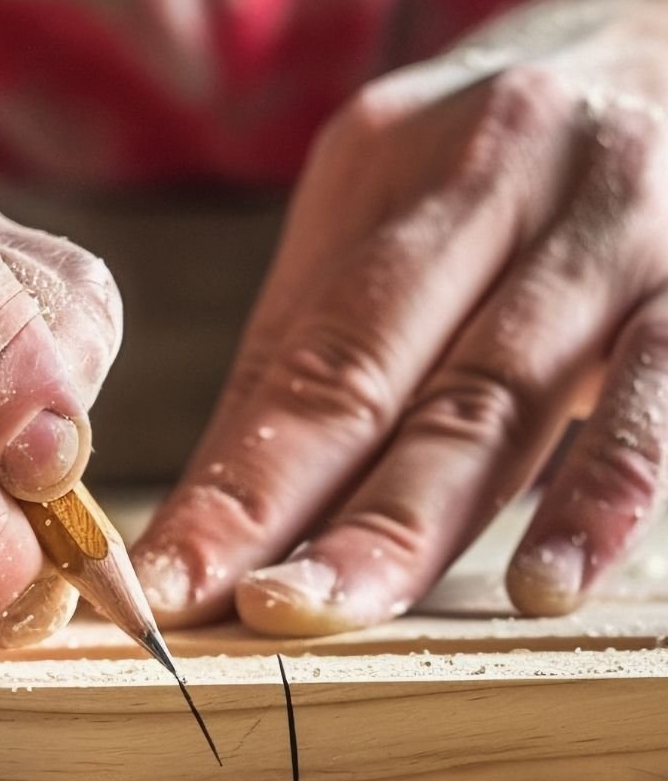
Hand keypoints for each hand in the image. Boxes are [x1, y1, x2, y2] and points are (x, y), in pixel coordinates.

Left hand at [135, 0, 667, 633]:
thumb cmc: (506, 167)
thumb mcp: (393, 216)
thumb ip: (314, 356)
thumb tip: (213, 517)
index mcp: (392, 165)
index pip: (301, 357)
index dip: (233, 487)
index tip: (163, 588)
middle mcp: (502, 176)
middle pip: (386, 375)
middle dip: (307, 511)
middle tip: (245, 615)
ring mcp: (613, 223)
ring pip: (502, 396)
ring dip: (419, 521)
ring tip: (345, 611)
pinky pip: (661, 395)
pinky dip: (605, 494)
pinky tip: (548, 586)